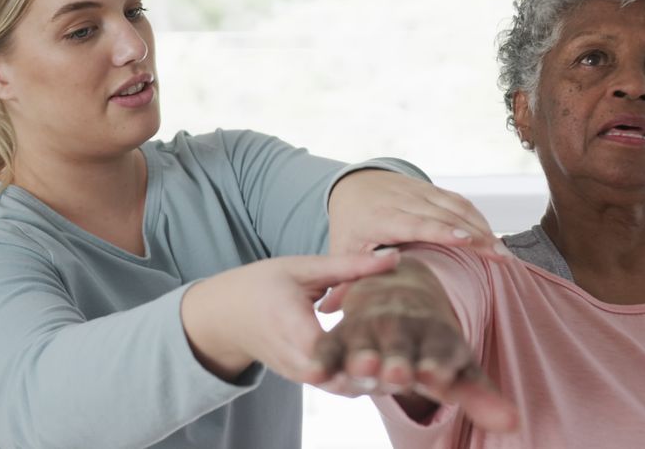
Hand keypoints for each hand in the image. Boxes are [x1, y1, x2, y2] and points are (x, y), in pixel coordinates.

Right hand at [180, 250, 400, 382]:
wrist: (225, 316)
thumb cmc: (262, 284)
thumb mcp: (303, 268)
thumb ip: (349, 266)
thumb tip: (394, 256)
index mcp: (294, 328)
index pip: (333, 352)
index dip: (365, 356)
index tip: (400, 349)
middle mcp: (298, 360)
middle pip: (345, 379)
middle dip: (381, 374)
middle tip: (419, 362)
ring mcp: (302, 375)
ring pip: (347, 388)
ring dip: (377, 381)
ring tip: (414, 366)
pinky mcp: (308, 379)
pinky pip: (341, 386)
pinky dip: (365, 380)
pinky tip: (394, 367)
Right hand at [308, 259, 517, 432]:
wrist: (397, 294)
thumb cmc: (431, 343)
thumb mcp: (458, 367)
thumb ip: (481, 396)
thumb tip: (514, 424)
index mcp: (437, 336)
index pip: (440, 350)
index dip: (440, 363)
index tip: (439, 374)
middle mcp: (404, 329)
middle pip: (402, 346)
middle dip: (400, 359)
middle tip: (398, 372)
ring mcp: (371, 330)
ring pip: (366, 343)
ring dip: (362, 355)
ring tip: (361, 366)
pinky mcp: (342, 337)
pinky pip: (330, 347)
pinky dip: (322, 357)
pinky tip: (313, 371)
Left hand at [328, 169, 513, 262]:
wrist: (354, 186)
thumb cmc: (350, 226)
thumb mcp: (342, 249)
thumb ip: (345, 276)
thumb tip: (333, 310)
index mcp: (380, 216)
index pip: (415, 223)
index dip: (442, 231)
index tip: (466, 240)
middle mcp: (403, 200)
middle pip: (445, 216)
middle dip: (476, 235)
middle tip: (500, 258)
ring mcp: (421, 192)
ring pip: (457, 207)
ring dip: (483, 229)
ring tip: (503, 255)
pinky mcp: (433, 190)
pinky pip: (460, 202)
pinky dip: (479, 219)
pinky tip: (492, 239)